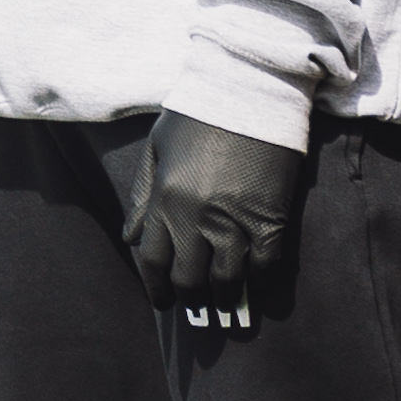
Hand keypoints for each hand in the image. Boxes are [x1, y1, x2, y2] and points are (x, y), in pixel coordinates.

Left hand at [123, 111, 310, 309]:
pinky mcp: (270, 217)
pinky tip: (256, 289)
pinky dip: (260, 283)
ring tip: (227, 309)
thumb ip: (143, 196)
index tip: (163, 304)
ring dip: (227, 301)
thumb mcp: (157, 149)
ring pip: (228, 281)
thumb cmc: (198, 113)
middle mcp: (197, 217)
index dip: (157, 290)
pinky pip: (265, 265)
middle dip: (192, 301)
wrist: (249, 88)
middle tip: (196, 311)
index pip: (154, 262)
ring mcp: (235, 220)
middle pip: (190, 280)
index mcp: (165, 200)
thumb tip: (130, 239)